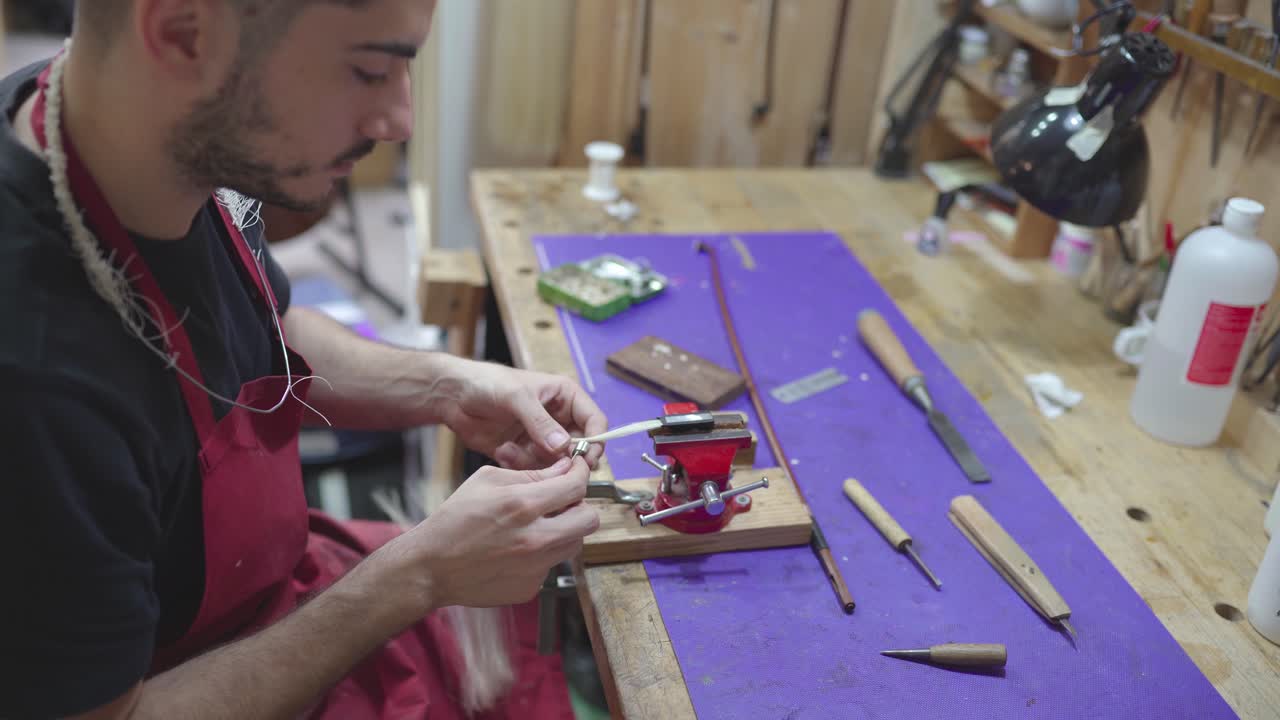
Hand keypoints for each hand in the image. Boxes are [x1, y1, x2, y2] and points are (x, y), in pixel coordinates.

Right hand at [393, 457, 597, 608]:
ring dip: (564, 530)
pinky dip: (542, 555)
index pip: (577, 486)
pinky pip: (552, 565)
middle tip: (562, 502)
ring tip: (536, 526)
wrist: (431, 567)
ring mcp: (535, 567)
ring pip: (575, 543)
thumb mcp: (487, 481)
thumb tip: (563, 469)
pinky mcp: (531, 587)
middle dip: (580, 505)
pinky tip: (516, 550)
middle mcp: (535, 539)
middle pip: (589, 519)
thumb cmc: (454, 520)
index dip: (581, 473)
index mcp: (523, 505)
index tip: (576, 471)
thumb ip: (530, 475)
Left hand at [435, 359, 606, 468]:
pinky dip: (520, 465)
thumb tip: (564, 446)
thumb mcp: (516, 397)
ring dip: (537, 463)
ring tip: (510, 449)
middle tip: (551, 467)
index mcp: (566, 397)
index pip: (595, 421)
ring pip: (557, 463)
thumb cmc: (487, 383)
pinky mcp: (525, 453)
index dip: (596, 441)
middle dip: (566, 460)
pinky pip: (536, 469)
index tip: (586, 459)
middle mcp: (559, 419)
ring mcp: (542, 438)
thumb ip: (540, 422)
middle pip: (580, 447)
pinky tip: (502, 451)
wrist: (454, 396)